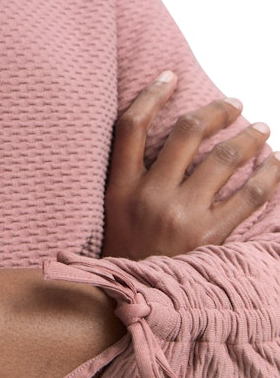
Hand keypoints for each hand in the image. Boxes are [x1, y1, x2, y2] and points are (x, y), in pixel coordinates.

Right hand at [104, 71, 279, 258]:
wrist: (135, 301)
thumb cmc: (127, 249)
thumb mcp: (114, 208)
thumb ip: (131, 173)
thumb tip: (168, 136)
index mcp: (120, 186)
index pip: (132, 126)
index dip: (152, 94)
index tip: (170, 76)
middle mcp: (150, 196)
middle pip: (187, 133)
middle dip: (217, 110)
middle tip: (234, 103)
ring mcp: (182, 216)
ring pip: (225, 158)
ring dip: (250, 137)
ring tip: (263, 129)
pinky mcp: (210, 237)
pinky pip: (249, 196)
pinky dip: (267, 174)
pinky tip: (273, 164)